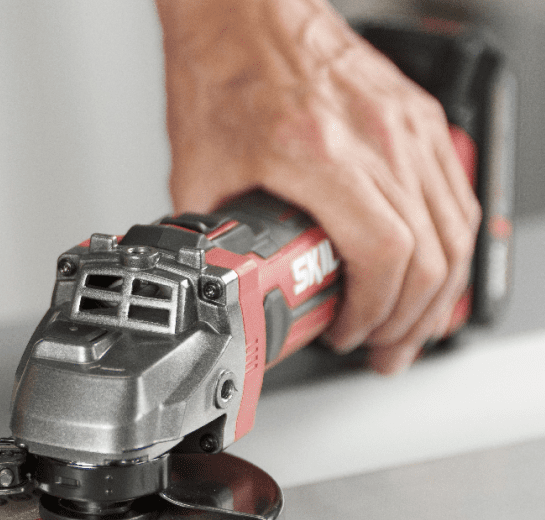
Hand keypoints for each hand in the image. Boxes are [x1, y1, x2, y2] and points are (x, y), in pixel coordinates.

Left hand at [156, 0, 480, 372]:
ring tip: (409, 325)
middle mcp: (378, 139)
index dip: (372, 313)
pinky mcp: (414, 115)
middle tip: (383, 350)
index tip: (345, 333)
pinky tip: (427, 267)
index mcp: (320, 156)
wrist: (244, 8)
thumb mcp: (198, 171)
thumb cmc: (222, 70)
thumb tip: (217, 276)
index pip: (384, 258)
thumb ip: (213, 235)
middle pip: (432, 256)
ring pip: (456, 228)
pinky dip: (447, 242)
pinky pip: (455, 192)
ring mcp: (406, 125)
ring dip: (437, 291)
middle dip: (409, 320)